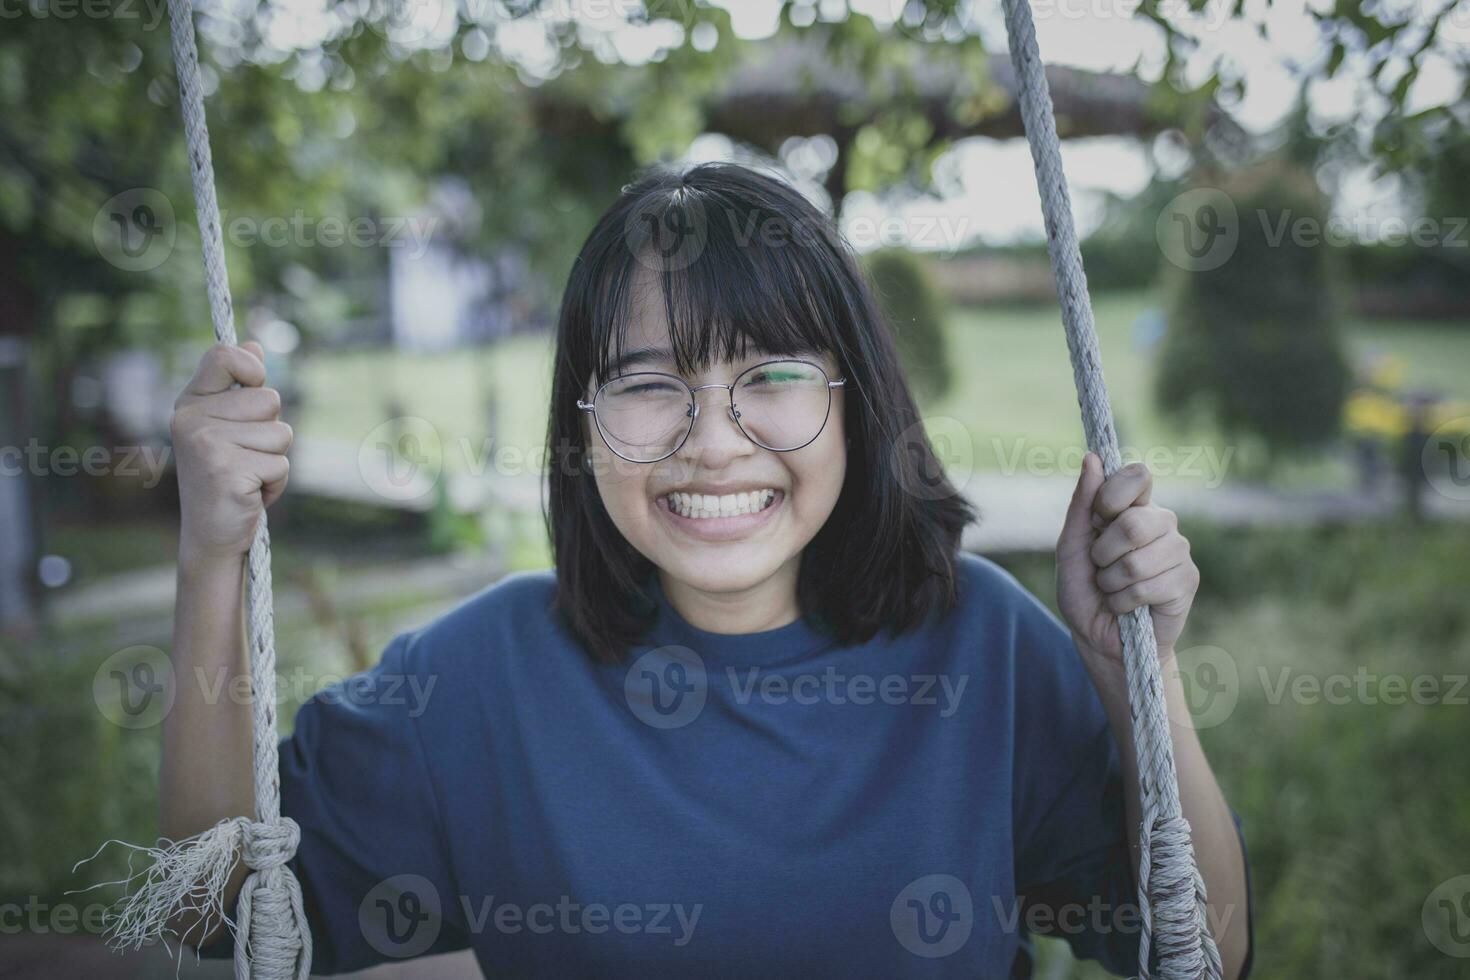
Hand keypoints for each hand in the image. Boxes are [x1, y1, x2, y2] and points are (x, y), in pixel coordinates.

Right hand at [171, 341, 292, 564]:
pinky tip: (251, 494)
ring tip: (248, 475)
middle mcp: (191, 420)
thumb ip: (241, 388)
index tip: (253, 388)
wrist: (211, 535)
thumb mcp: (230, 427)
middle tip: (245, 456)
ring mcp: (207, 445)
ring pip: (281, 433)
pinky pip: (281, 465)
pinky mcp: (226, 472)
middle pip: (269, 399)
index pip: (223, 355)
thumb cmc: (227, 477)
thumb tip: (255, 345)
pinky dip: (275, 483)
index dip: (251, 369)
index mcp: (191, 403)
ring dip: (274, 459)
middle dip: (270, 430)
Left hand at [1055, 452, 1197, 664]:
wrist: (1099, 638)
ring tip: (1114, 589)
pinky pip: (1146, 586)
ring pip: (1137, 559)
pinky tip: (1128, 606)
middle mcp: (1161, 523)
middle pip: (1134, 522)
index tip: (1097, 519)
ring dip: (1111, 581)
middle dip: (1103, 553)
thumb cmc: (1085, 590)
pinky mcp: (1187, 581)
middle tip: (1101, 567)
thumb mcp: (1071, 546)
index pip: (1137, 475)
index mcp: (1134, 507)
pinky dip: (1123, 601)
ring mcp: (1178, 551)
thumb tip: (1093, 458)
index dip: (1112, 497)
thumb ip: (1082, 504)